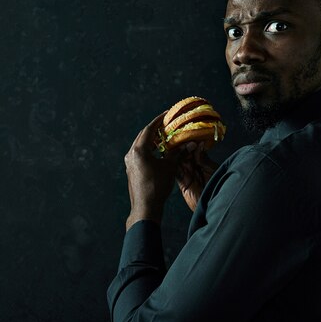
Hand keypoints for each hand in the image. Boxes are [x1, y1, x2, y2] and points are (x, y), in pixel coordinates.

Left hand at [124, 111, 177, 229]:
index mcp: (139, 150)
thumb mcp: (170, 167)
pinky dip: (149, 149)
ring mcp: (130, 162)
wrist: (145, 207)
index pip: (149, 130)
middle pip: (143, 136)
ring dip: (152, 140)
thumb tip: (190, 144)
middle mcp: (131, 154)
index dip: (158, 121)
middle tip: (166, 124)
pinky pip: (140, 153)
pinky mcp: (131, 169)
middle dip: (155, 129)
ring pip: (141, 145)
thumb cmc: (157, 186)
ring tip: (164, 136)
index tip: (166, 114)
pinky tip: (159, 151)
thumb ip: (178, 153)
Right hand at [175, 142, 219, 211]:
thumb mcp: (212, 169)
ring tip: (175, 145)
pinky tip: (171, 156)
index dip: (190, 143)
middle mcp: (194, 168)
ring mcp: (187, 175)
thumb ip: (203, 158)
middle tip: (179, 138)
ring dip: (177, 154)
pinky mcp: (182, 183)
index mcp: (202, 164)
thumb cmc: (217, 185)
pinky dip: (173, 164)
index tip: (187, 134)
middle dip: (182, 147)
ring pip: (179, 162)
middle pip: (185, 155)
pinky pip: (176, 172)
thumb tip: (199, 144)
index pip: (194, 151)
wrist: (214, 203)